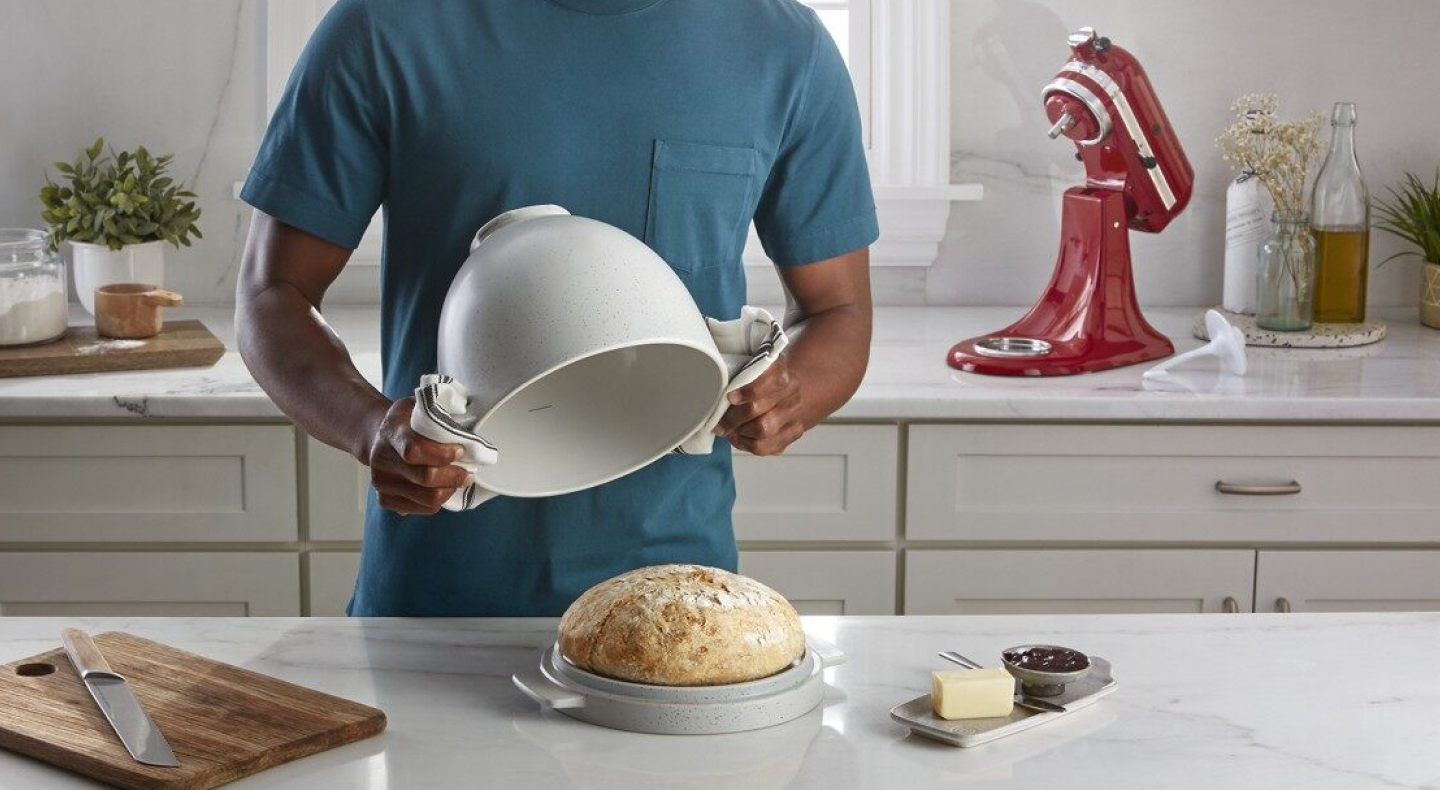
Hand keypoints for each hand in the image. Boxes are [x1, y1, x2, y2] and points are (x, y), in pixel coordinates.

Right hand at [364, 398, 471, 514]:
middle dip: (454, 476)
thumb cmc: (406, 421)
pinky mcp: (384, 499)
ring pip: (427, 498)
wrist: (378, 437)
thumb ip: (437, 413)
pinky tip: (444, 488)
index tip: (460, 451)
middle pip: (425, 478)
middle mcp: (382, 459)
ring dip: (450, 490)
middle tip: (468, 472)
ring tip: (460, 480)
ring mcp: (381, 482)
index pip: (413, 450)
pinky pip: (422, 509)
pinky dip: (439, 501)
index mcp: (392, 432)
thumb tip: (465, 424)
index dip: (441, 454)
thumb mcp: (418, 406)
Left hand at [713, 357, 807, 455]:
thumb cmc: (768, 382)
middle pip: (759, 410)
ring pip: (763, 431)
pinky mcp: (793, 434)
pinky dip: (748, 445)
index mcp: (782, 375)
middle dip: (733, 418)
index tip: (730, 397)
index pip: (770, 382)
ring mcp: (795, 416)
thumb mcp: (757, 370)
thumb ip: (741, 376)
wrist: (796, 393)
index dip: (748, 391)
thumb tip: (716, 390)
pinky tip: (740, 438)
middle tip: (720, 422)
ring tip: (729, 430)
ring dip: (740, 433)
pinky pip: (766, 446)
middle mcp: (792, 395)